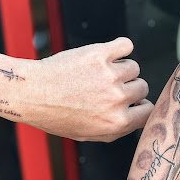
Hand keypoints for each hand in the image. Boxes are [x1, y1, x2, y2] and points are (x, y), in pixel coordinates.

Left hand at [22, 38, 152, 141]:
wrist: (31, 94)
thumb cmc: (55, 116)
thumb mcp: (87, 134)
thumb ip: (115, 129)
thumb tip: (136, 119)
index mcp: (116, 122)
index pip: (148, 111)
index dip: (138, 106)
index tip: (127, 102)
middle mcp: (116, 99)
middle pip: (142, 87)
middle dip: (127, 87)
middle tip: (104, 87)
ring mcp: (109, 75)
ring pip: (133, 67)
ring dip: (120, 68)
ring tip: (98, 72)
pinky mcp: (99, 54)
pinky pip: (126, 45)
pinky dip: (120, 47)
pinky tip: (108, 53)